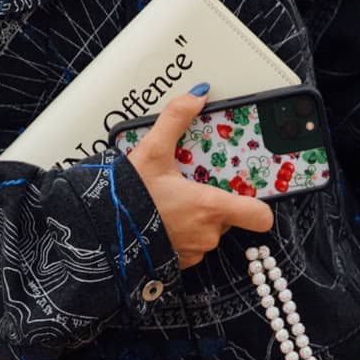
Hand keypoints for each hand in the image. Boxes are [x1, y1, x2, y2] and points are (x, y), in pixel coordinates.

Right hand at [124, 88, 274, 270]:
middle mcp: (207, 233)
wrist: (100, 233)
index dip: (259, 205)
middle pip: (230, 216)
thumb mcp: (151, 151)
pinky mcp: (181, 262)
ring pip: (210, 230)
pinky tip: (165, 219)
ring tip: (174, 202)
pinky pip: (193, 245)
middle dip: (215, 202)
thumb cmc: (127, 198)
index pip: (260, 215)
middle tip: (193, 187)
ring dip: (198, 218)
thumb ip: (176, 119)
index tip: (248, 194)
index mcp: (210, 206)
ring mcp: (195, 250)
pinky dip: (183, 233)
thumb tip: (196, 96)